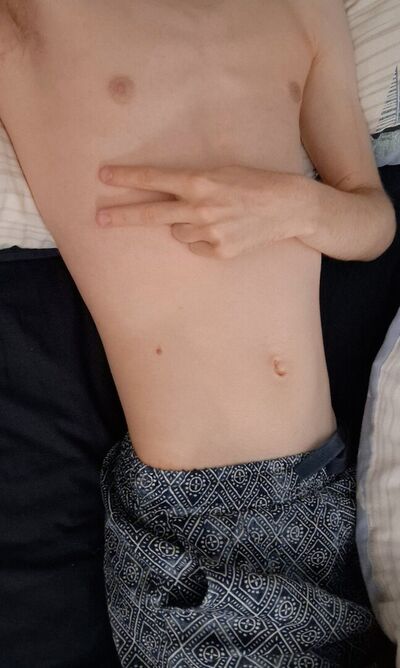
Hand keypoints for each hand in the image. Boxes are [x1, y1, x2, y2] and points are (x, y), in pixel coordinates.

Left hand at [97, 165, 313, 258]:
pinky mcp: (220, 251)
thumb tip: (169, 197)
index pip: (155, 179)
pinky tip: (223, 230)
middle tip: (99, 219)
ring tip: (211, 217)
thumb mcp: (222, 172)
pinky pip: (196, 247)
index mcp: (200, 182)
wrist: (287, 207)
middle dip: (123, 215)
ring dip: (183, 226)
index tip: (104, 176)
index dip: (127, 178)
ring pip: (177, 233)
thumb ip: (193, 183)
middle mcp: (200, 208)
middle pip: (152, 214)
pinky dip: (203, 240)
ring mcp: (210, 232)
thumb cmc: (254, 183)